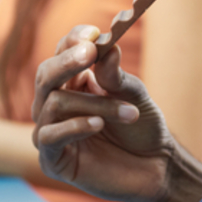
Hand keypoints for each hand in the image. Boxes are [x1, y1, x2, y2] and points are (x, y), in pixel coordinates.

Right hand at [33, 26, 201, 201]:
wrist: (156, 167)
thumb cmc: (142, 127)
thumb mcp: (133, 95)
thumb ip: (115, 75)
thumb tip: (107, 46)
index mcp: (73, 82)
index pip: (62, 52)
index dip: (74, 40)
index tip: (93, 34)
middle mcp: (55, 103)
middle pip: (46, 74)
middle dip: (67, 61)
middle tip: (90, 53)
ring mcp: (51, 130)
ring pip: (54, 103)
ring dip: (95, 104)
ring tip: (129, 113)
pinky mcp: (52, 159)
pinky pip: (49, 136)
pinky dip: (74, 126)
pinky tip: (98, 125)